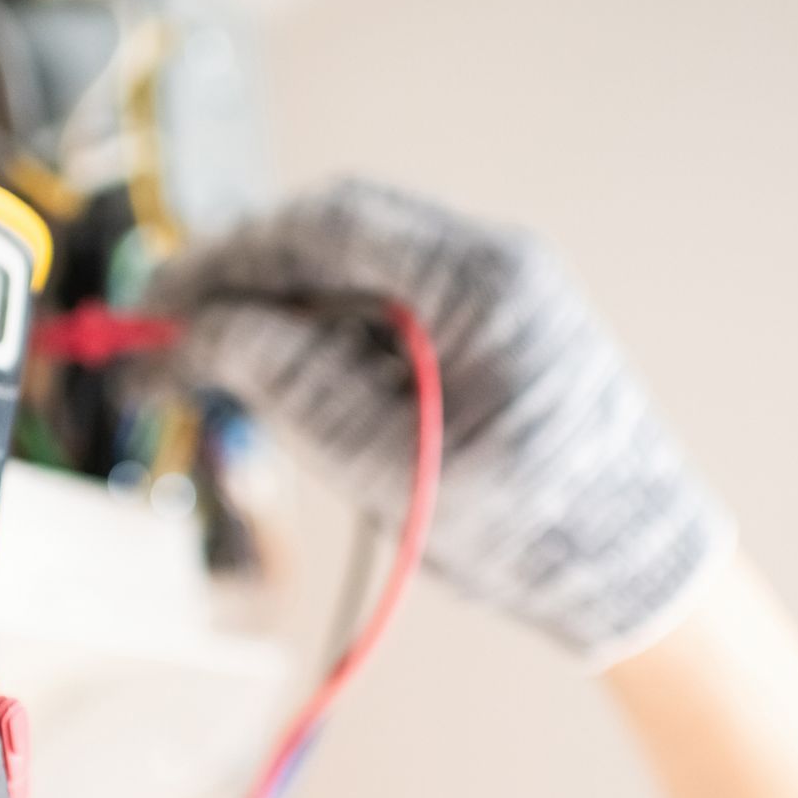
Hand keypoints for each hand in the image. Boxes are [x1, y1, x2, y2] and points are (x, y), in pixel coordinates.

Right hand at [150, 179, 730, 663]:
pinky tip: (277, 385)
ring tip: (205, 372)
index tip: (161, 304)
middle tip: (165, 337)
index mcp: (484, 280)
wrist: (636, 572)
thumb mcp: (395, 467)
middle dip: (242, 284)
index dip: (229, 258)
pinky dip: (320, 341)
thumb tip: (206, 333)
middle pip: (336, 240)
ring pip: (353, 278)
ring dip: (276, 316)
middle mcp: (492, 266)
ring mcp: (491, 298)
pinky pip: (383, 316)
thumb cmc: (537, 530)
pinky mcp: (484, 336)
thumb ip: (298, 389)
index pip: (328, 225)